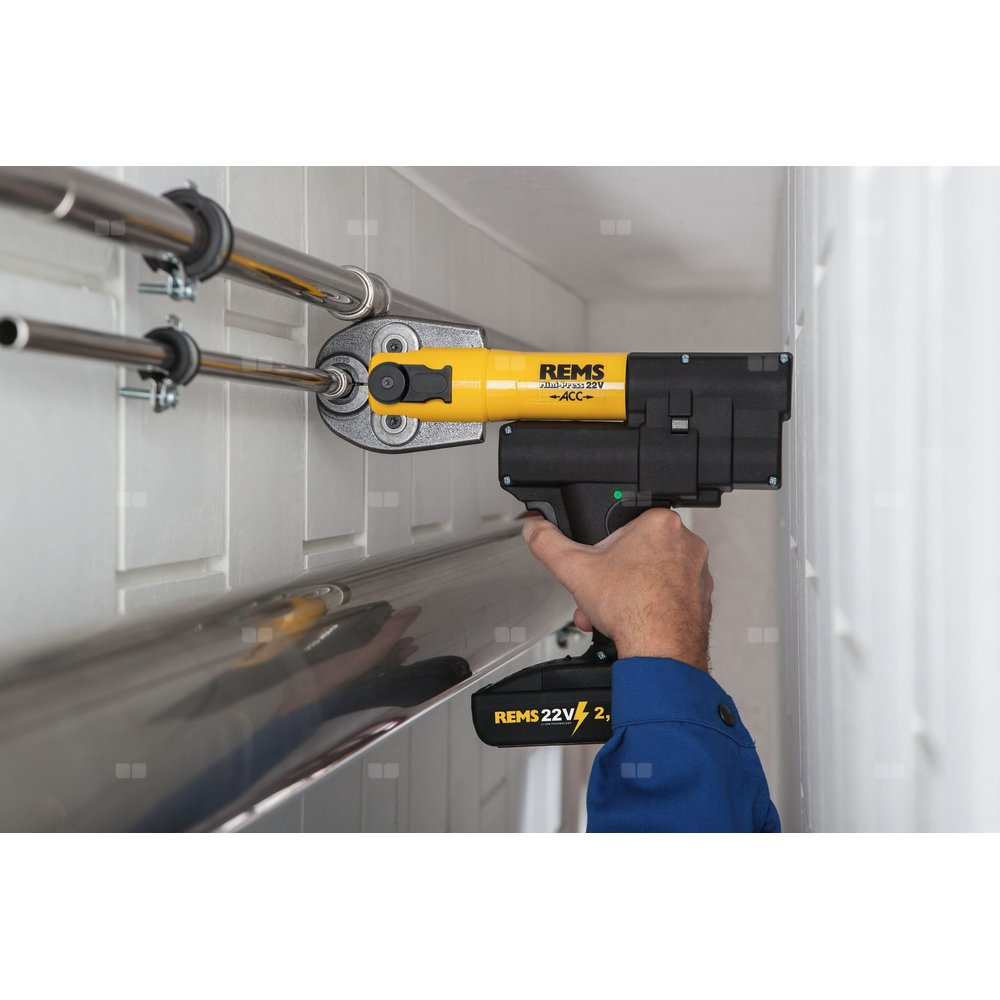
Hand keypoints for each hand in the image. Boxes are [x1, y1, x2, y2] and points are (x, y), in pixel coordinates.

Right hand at [522, 509, 713, 669]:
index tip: (597, 567)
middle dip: (611, 578)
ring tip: (611, 613)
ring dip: (627, 594)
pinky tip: (633, 621)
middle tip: (600, 594)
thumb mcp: (574, 569)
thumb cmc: (632, 608)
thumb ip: (549, 543)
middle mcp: (686, 543)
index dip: (602, 550)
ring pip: (652, 577)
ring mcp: (698, 572)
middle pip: (636, 555)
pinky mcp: (701, 598)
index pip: (622, 528)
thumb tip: (535, 529)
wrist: (661, 651)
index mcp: (660, 523)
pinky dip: (650, 606)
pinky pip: (668, 596)